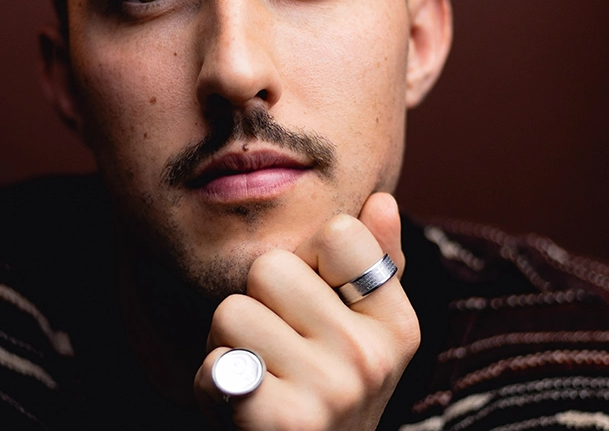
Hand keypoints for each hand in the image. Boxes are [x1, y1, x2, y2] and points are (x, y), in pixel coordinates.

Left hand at [194, 193, 419, 430]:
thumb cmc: (326, 389)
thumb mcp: (361, 330)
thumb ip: (374, 262)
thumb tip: (381, 199)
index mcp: (396, 324)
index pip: (338, 232)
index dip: (309, 261)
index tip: (315, 306)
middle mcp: (371, 357)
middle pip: (270, 266)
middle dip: (258, 302)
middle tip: (277, 347)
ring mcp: (330, 392)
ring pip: (232, 311)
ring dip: (229, 344)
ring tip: (259, 375)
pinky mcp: (281, 424)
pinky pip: (214, 362)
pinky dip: (212, 383)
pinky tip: (240, 403)